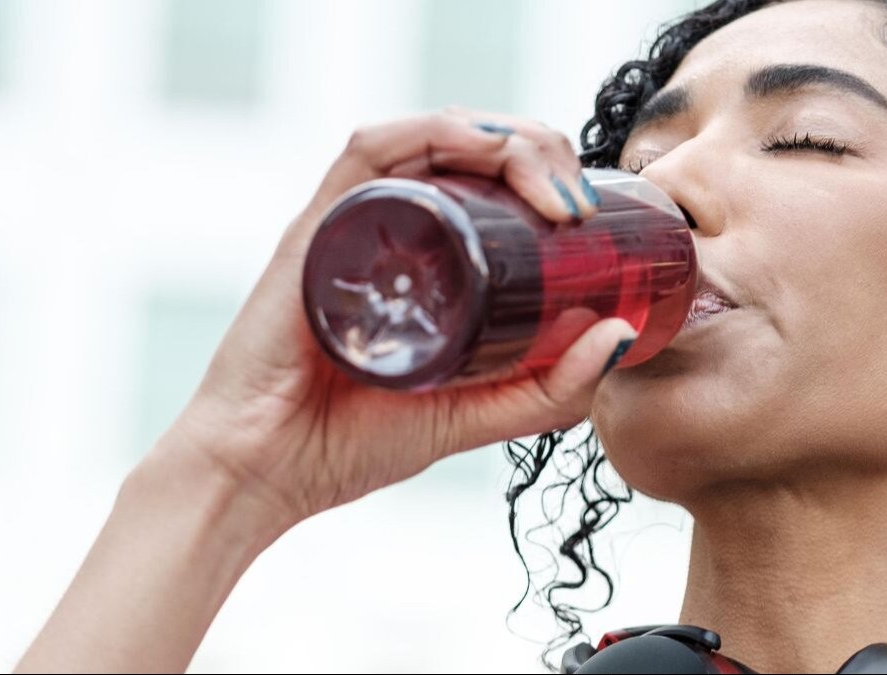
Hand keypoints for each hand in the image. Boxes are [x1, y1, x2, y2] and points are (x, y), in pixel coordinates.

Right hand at [163, 108, 637, 529]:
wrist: (263, 474)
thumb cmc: (351, 444)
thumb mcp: (477, 417)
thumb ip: (549, 389)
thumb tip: (623, 332)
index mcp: (426, 261)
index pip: (494, 184)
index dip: (551, 177)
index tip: (592, 216)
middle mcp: (392, 229)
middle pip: (474, 150)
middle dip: (541, 152)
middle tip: (580, 202)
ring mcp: (354, 222)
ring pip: (435, 138)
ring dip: (507, 140)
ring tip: (555, 191)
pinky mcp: (317, 225)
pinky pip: (371, 149)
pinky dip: (437, 134)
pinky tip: (489, 153)